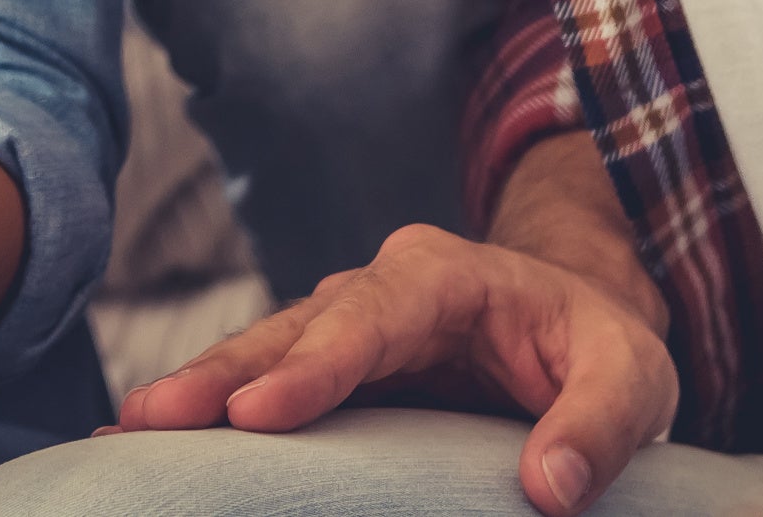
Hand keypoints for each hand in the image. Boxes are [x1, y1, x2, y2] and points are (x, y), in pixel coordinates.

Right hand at [114, 225, 678, 516]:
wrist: (581, 319)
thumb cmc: (601, 345)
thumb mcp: (634, 378)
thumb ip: (597, 425)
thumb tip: (550, 489)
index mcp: (444, 274)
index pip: (369, 318)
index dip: (313, 367)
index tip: (258, 414)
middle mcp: (380, 287)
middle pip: (290, 329)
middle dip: (218, 374)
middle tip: (149, 419)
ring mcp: (347, 324)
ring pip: (262, 351)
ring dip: (198, 391)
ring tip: (128, 431)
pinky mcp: (331, 366)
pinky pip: (265, 380)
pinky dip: (213, 406)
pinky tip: (158, 439)